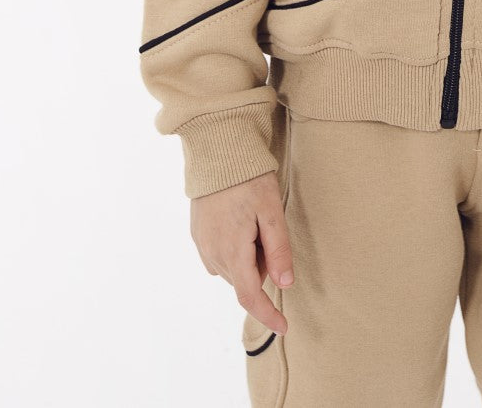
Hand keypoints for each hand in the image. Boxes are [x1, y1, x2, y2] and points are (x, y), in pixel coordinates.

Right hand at [190, 169, 294, 336]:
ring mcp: (202, 245)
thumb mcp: (271, 211)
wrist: (216, 153)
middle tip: (269, 229)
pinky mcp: (197, 235)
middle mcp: (212, 254)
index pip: (250, 296)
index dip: (268, 315)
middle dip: (263, 265)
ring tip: (253, 219)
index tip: (284, 328)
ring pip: (232, 268)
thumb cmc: (248, 179)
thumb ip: (278, 249)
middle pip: (245, 279)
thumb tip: (285, 284)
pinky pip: (220, 256)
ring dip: (248, 257)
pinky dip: (236, 249)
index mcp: (232, 251)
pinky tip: (240, 220)